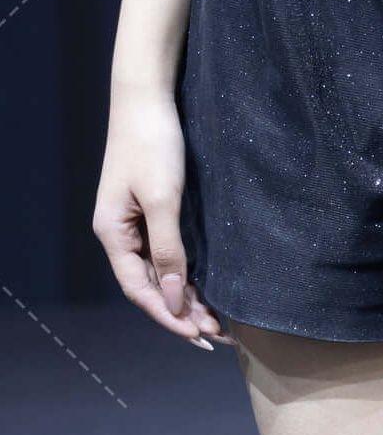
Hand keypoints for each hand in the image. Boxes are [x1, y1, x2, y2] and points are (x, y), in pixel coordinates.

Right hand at [93, 84, 231, 347]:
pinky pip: (167, 253)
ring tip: (218, 323)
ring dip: (187, 297)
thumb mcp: (163, 198)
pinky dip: (187, 274)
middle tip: (218, 337)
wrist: (147, 96)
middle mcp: (120, 233)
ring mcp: (135, 222)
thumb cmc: (153, 142)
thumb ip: (168, 249)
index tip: (198, 336)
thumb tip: (175, 298)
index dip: (168, 316)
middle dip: (182, 313)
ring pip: (161, 272)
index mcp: (112, 233)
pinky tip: (207, 289)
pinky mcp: (151, 210)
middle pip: (151, 285)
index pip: (140, 289)